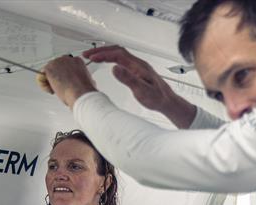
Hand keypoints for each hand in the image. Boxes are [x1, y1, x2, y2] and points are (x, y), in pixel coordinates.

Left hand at [39, 55, 96, 107]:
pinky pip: (41, 77)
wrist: (81, 93)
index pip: (66, 66)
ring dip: (50, 82)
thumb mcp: (87, 82)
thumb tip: (77, 82)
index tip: (67, 83)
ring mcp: (57, 62)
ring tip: (57, 90)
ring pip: (48, 71)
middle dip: (57, 77)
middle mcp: (66, 59)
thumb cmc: (85, 91)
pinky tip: (51, 90)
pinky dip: (44, 85)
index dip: (65, 75)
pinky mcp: (49, 68)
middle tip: (61, 87)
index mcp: (77, 61)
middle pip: (56, 67)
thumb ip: (80, 78)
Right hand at [82, 45, 196, 128]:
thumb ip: (128, 79)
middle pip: (117, 50)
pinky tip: (106, 63)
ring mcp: (138, 66)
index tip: (91, 57)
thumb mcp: (141, 91)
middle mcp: (138, 63)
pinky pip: (122, 59)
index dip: (103, 54)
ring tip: (93, 57)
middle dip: (101, 51)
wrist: (168, 102)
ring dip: (105, 53)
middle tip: (87, 54)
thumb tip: (114, 68)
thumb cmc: (157, 98)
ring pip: (119, 54)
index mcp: (138, 66)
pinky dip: (111, 58)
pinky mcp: (138, 71)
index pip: (117, 54)